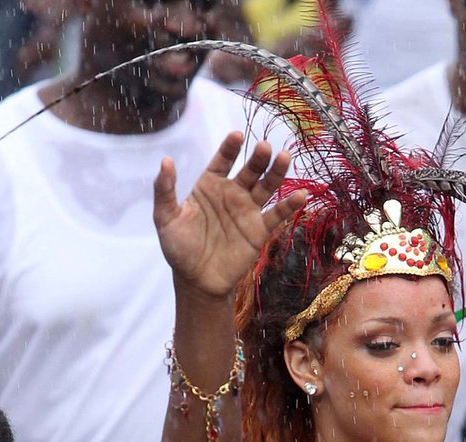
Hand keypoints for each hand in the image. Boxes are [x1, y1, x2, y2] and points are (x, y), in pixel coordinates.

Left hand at [153, 134, 304, 299]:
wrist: (197, 281)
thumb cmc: (179, 249)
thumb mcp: (165, 218)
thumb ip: (164, 190)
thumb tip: (165, 161)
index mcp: (210, 185)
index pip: (222, 160)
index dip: (230, 148)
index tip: (236, 136)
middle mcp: (231, 193)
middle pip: (249, 170)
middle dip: (258, 158)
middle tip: (265, 147)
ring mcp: (247, 210)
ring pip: (266, 186)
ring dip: (276, 172)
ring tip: (285, 157)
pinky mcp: (259, 230)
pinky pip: (277, 215)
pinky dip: (290, 205)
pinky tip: (301, 195)